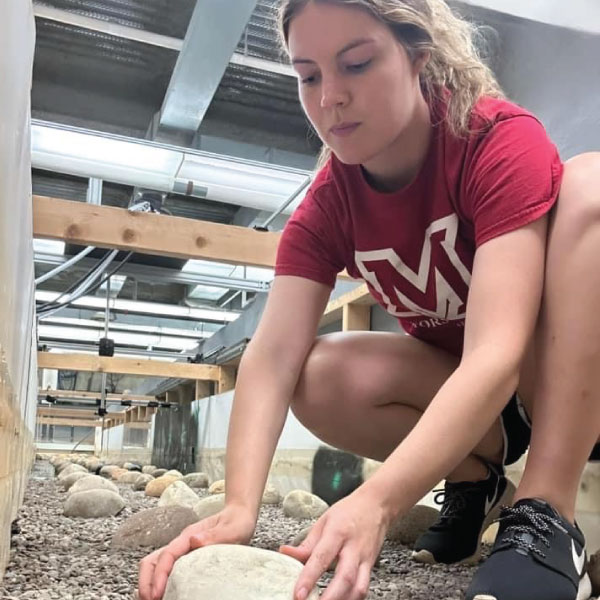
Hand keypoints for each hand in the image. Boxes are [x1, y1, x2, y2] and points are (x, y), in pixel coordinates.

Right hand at [138, 505, 255, 599]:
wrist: (239, 515)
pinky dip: (158, 582)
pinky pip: (165, 570)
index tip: (156, 594)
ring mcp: (181, 550)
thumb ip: (214, 535)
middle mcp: (181, 543)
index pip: (167, 555)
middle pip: (152, 560)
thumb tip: (194, 540)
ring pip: (155, 565)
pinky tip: (163, 594)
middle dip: (146, 582)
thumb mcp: (231, 530)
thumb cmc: (236, 522)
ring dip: (149, 583)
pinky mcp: (185, 558)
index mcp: (188, 536)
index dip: (159, 575)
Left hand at [279, 489, 389, 599]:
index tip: (298, 594)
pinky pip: (364, 587)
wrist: (376, 505)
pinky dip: (352, 598)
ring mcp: (365, 558)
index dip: (309, 577)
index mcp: (337, 532)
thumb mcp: (323, 521)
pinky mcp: (371, 566)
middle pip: (344, 577)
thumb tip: (286, 554)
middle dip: (329, 597)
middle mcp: (353, 547)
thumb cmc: (348, 511)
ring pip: (358, 587)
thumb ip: (306, 543)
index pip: (321, 557)